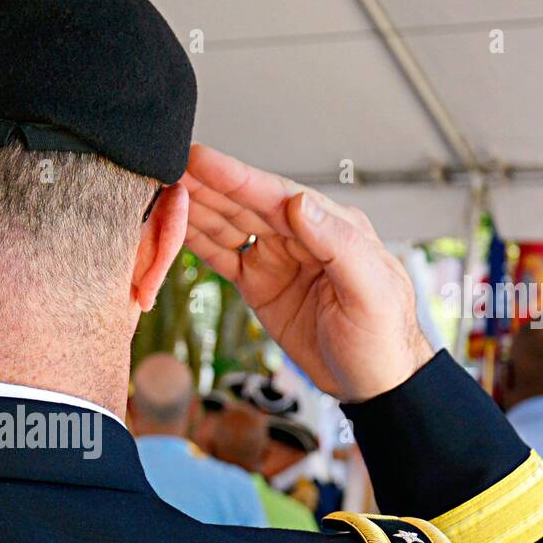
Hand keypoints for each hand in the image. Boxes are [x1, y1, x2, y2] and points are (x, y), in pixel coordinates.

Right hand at [181, 143, 432, 401]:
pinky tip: (172, 227)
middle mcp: (300, 236)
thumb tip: (299, 203)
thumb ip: (337, 242)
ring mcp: (276, 259)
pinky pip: (222, 257)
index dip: (236, 177)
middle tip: (165, 165)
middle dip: (205, 185)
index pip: (276, 195)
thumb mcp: (371, 290)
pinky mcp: (259, 286)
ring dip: (194, 208)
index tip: (201, 160)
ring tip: (159, 189)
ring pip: (227, 226)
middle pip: (243, 204)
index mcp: (331, 226)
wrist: (374, 382)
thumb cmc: (383, 336)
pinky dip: (195, 242)